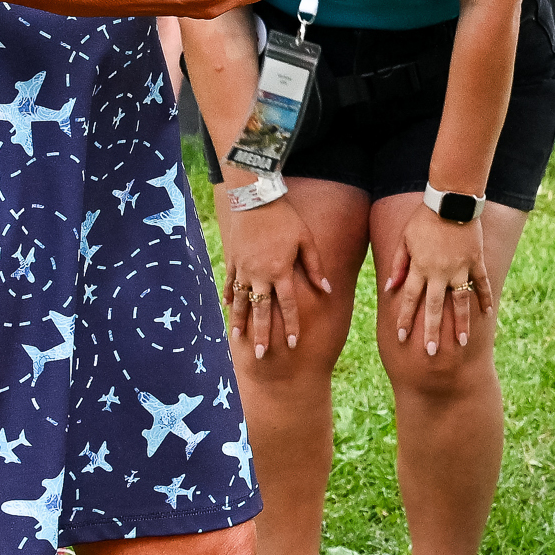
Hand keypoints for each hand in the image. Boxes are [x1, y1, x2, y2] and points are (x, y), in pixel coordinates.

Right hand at [218, 193, 326, 357]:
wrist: (255, 198)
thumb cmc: (286, 218)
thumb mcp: (306, 240)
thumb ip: (315, 267)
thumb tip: (326, 289)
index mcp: (280, 270)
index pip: (287, 305)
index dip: (291, 325)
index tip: (293, 344)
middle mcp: (260, 274)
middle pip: (261, 310)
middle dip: (262, 334)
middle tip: (261, 355)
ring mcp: (243, 268)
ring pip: (241, 300)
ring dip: (240, 321)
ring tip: (238, 339)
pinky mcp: (232, 260)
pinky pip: (230, 282)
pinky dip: (229, 296)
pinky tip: (228, 308)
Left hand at [381, 204, 490, 355]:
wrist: (451, 200)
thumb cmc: (424, 219)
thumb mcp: (404, 239)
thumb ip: (398, 265)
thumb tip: (389, 288)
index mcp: (420, 267)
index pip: (409, 298)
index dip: (404, 318)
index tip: (400, 338)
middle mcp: (439, 272)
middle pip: (433, 307)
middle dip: (430, 331)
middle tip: (429, 353)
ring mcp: (460, 268)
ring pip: (459, 301)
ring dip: (460, 323)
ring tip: (460, 343)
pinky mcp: (476, 261)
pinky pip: (482, 284)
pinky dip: (485, 298)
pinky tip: (487, 315)